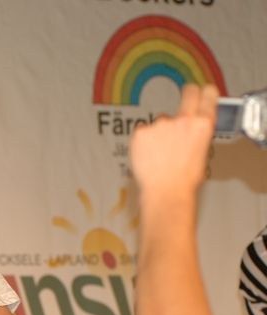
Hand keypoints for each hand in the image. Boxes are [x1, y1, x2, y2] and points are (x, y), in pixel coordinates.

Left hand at [130, 84, 217, 198]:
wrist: (165, 191)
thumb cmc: (184, 179)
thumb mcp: (201, 152)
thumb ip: (196, 134)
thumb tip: (192, 129)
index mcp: (202, 125)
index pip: (207, 96)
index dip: (204, 92)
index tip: (201, 89)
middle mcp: (182, 120)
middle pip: (186, 96)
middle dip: (186, 95)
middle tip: (182, 105)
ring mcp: (160, 124)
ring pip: (160, 123)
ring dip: (159, 133)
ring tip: (159, 155)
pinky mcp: (141, 131)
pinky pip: (143, 133)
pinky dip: (144, 142)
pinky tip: (148, 156)